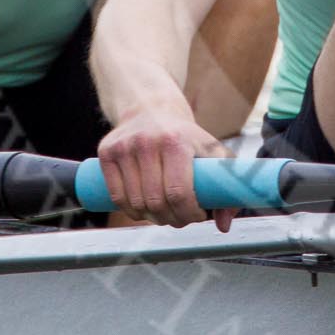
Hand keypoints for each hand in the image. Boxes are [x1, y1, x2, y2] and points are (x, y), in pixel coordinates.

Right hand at [96, 96, 237, 228]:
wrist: (151, 108)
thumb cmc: (186, 137)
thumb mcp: (212, 152)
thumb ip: (227, 187)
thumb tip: (224, 226)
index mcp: (176, 141)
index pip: (179, 193)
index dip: (189, 213)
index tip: (198, 215)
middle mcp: (147, 142)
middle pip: (156, 202)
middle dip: (172, 219)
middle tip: (181, 218)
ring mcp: (124, 147)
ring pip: (135, 204)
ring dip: (151, 218)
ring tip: (164, 213)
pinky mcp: (106, 152)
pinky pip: (117, 197)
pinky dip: (131, 211)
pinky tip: (143, 209)